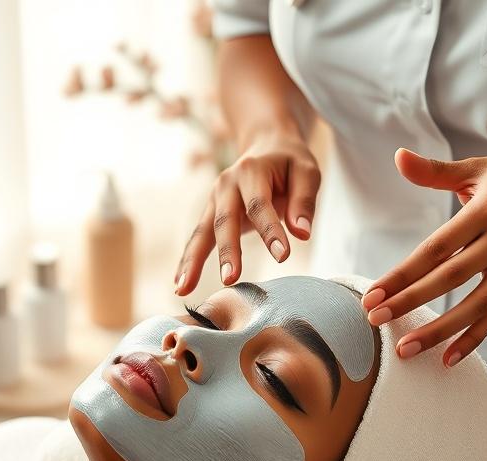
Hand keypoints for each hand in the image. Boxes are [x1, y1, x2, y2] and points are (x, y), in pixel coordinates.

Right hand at [174, 129, 319, 295]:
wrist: (265, 146)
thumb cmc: (289, 163)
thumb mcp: (306, 171)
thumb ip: (304, 201)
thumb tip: (301, 234)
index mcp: (251, 170)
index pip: (260, 204)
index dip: (271, 230)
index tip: (283, 256)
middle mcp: (226, 184)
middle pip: (224, 220)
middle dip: (227, 251)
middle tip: (230, 278)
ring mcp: (214, 200)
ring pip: (202, 232)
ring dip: (192, 261)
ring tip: (184, 288)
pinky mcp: (210, 214)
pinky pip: (198, 239)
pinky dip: (188, 261)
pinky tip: (179, 285)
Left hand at [361, 147, 486, 366]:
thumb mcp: (476, 168)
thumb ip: (434, 171)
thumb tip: (398, 157)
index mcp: (485, 211)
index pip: (435, 249)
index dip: (402, 273)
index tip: (373, 293)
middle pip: (450, 278)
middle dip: (411, 301)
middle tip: (375, 320)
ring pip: (475, 305)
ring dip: (439, 330)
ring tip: (405, 348)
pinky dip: (473, 339)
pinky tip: (447, 359)